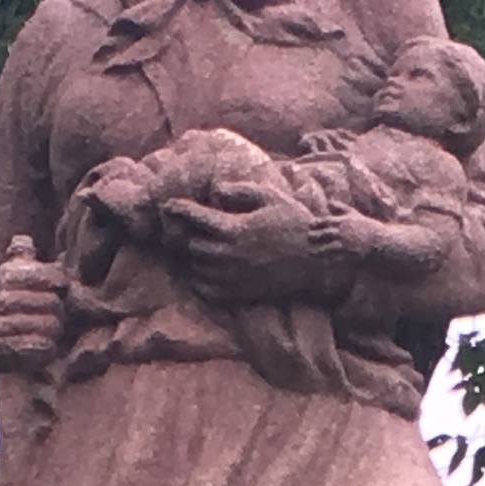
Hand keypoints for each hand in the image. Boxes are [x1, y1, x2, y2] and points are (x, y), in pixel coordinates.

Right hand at [0, 236, 66, 371]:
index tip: (61, 290)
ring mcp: (2, 324)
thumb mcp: (9, 276)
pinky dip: (48, 348)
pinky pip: (42, 346)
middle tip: (53, 316)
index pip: (51, 276)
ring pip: (50, 325)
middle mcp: (2, 298)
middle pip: (54, 303)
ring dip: (55, 331)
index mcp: (8, 276)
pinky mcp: (6, 349)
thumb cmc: (3, 304)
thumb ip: (20, 256)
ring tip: (48, 331)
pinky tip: (43, 345)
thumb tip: (24, 239)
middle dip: (59, 312)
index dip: (61, 284)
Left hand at [159, 185, 325, 305]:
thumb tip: (216, 191)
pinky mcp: (238, 294)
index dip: (178, 209)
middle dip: (189, 235)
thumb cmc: (295, 223)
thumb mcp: (270, 196)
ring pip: (197, 268)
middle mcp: (228, 255)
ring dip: (195, 258)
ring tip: (201, 248)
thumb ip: (240, 191)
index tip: (169, 205)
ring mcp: (232, 277)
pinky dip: (201, 281)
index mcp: (234, 228)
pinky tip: (207, 272)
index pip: (194, 217)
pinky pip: (206, 291)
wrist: (316, 259)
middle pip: (192, 245)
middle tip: (190, 229)